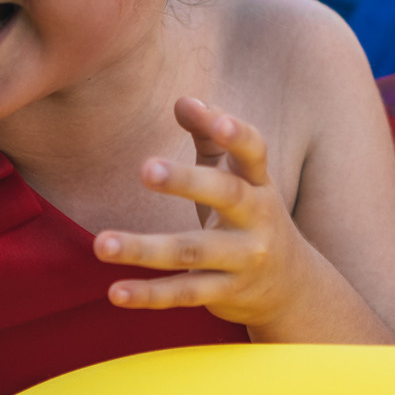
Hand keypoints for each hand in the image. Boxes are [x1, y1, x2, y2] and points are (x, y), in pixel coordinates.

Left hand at [95, 98, 319, 331]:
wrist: (293, 287)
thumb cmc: (252, 214)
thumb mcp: (242, 176)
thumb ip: (213, 134)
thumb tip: (182, 100)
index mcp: (259, 183)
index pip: (254, 151)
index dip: (236, 134)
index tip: (214, 119)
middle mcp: (258, 218)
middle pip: (226, 195)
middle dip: (187, 182)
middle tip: (146, 169)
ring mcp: (244, 259)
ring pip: (192, 252)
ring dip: (145, 248)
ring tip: (101, 243)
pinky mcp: (226, 293)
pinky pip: (185, 293)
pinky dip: (150, 295)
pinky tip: (116, 292)